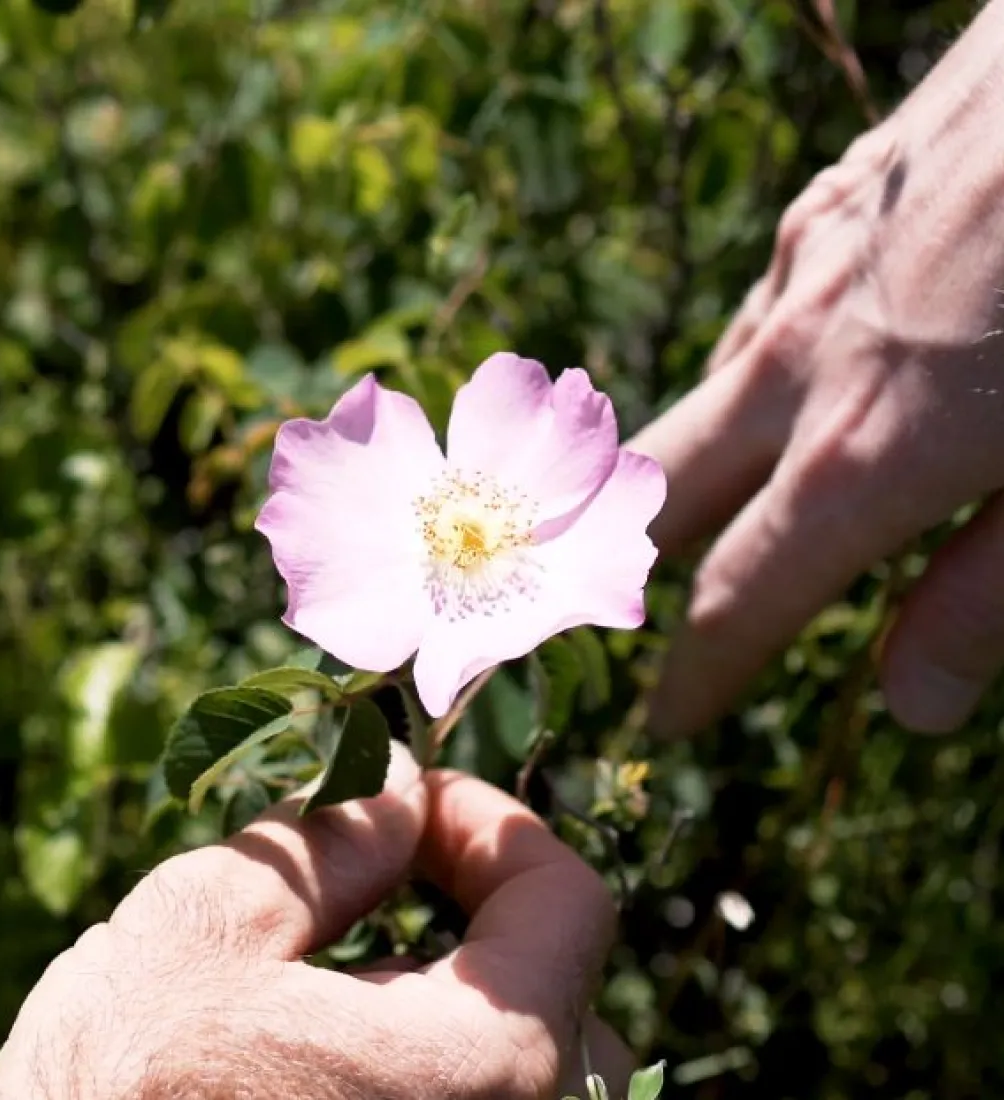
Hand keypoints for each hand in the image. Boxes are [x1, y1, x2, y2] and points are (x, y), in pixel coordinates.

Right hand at [0, 753, 631, 1099]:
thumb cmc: (117, 1098)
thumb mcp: (199, 929)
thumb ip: (327, 843)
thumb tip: (399, 792)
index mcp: (488, 1062)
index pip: (566, 900)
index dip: (486, 823)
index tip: (405, 803)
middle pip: (552, 995)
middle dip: (464, 919)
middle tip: (353, 886)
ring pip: (510, 1076)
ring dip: (438, 1008)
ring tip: (313, 993)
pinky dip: (411, 1080)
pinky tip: (306, 1071)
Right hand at [633, 2, 1003, 734]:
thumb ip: (994, 594)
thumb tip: (912, 702)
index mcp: (864, 456)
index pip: (736, 599)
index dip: (694, 675)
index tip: (660, 728)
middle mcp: (801, 363)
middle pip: (658, 492)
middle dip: (621, 567)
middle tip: (611, 625)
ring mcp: (806, 269)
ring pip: (707, 391)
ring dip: (684, 466)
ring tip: (689, 515)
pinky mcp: (834, 196)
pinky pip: (759, 310)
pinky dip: (750, 371)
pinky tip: (791, 369)